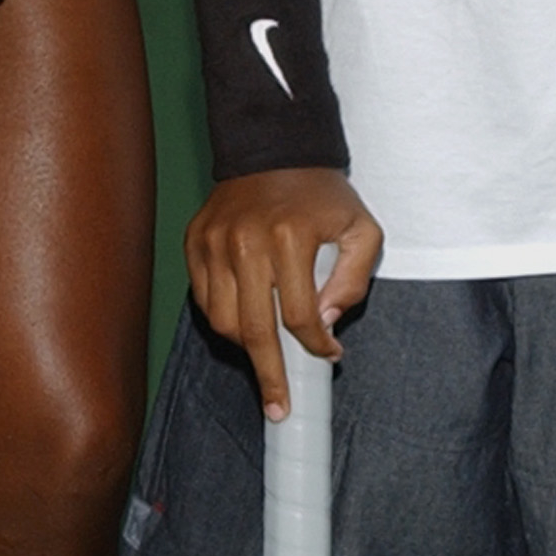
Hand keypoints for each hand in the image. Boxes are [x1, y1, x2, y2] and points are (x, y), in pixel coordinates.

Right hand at [185, 168, 383, 418]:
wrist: (274, 147)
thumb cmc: (322, 194)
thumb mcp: (361, 229)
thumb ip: (354, 280)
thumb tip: (325, 323)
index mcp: (290, 238)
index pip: (300, 316)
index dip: (316, 348)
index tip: (329, 358)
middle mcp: (246, 242)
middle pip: (254, 330)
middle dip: (270, 376)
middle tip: (278, 408)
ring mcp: (214, 243)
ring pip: (221, 321)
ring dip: (245, 347)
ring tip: (266, 354)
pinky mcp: (194, 242)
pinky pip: (203, 299)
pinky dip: (222, 319)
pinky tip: (244, 321)